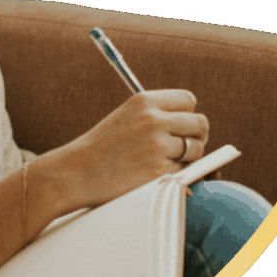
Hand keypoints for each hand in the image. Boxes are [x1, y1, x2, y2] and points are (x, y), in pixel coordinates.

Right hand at [43, 90, 208, 210]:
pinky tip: (157, 175)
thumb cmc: (102, 147)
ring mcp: (157, 146)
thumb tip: (198, 126)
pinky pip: (187, 172)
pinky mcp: (160, 171)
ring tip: (163, 162)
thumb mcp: (126, 117)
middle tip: (182, 147)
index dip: (188, 114)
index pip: (188, 100)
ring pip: (197, 149)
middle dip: (196, 137)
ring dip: (189, 158)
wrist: (76, 172)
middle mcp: (153, 119)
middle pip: (200, 123)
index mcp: (143, 101)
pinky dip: (179, 176)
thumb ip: (157, 114)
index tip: (181, 125)